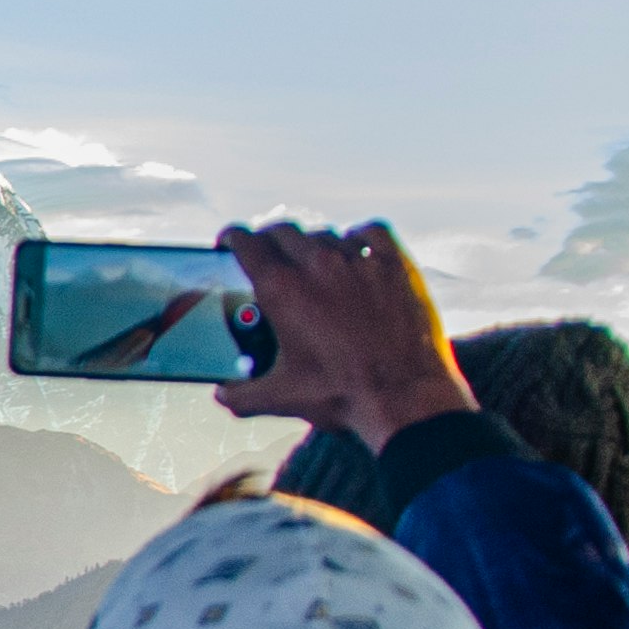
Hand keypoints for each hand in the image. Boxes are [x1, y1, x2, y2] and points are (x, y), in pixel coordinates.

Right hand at [212, 222, 475, 453]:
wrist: (406, 398)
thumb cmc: (344, 396)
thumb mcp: (282, 397)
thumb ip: (242, 393)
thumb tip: (223, 394)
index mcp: (281, 288)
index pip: (244, 240)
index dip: (231, 239)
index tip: (231, 245)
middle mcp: (317, 264)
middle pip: (281, 230)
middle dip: (269, 241)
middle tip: (269, 258)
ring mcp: (358, 259)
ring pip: (323, 234)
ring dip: (312, 246)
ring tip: (314, 267)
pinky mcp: (394, 263)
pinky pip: (370, 231)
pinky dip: (359, 238)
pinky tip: (357, 253)